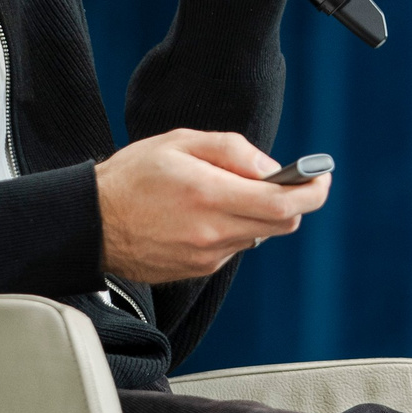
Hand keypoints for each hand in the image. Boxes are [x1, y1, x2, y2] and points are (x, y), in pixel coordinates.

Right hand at [94, 128, 330, 283]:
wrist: (90, 223)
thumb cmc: (134, 176)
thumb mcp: (182, 143)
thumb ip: (233, 150)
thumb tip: (272, 168)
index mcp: (210, 195)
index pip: (284, 203)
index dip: (313, 190)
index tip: (322, 177)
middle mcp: (212, 232)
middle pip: (282, 224)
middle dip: (293, 201)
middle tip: (286, 180)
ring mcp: (206, 256)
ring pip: (258, 234)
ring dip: (258, 213)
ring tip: (224, 191)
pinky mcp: (197, 269)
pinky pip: (233, 247)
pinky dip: (233, 228)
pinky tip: (203, 213)